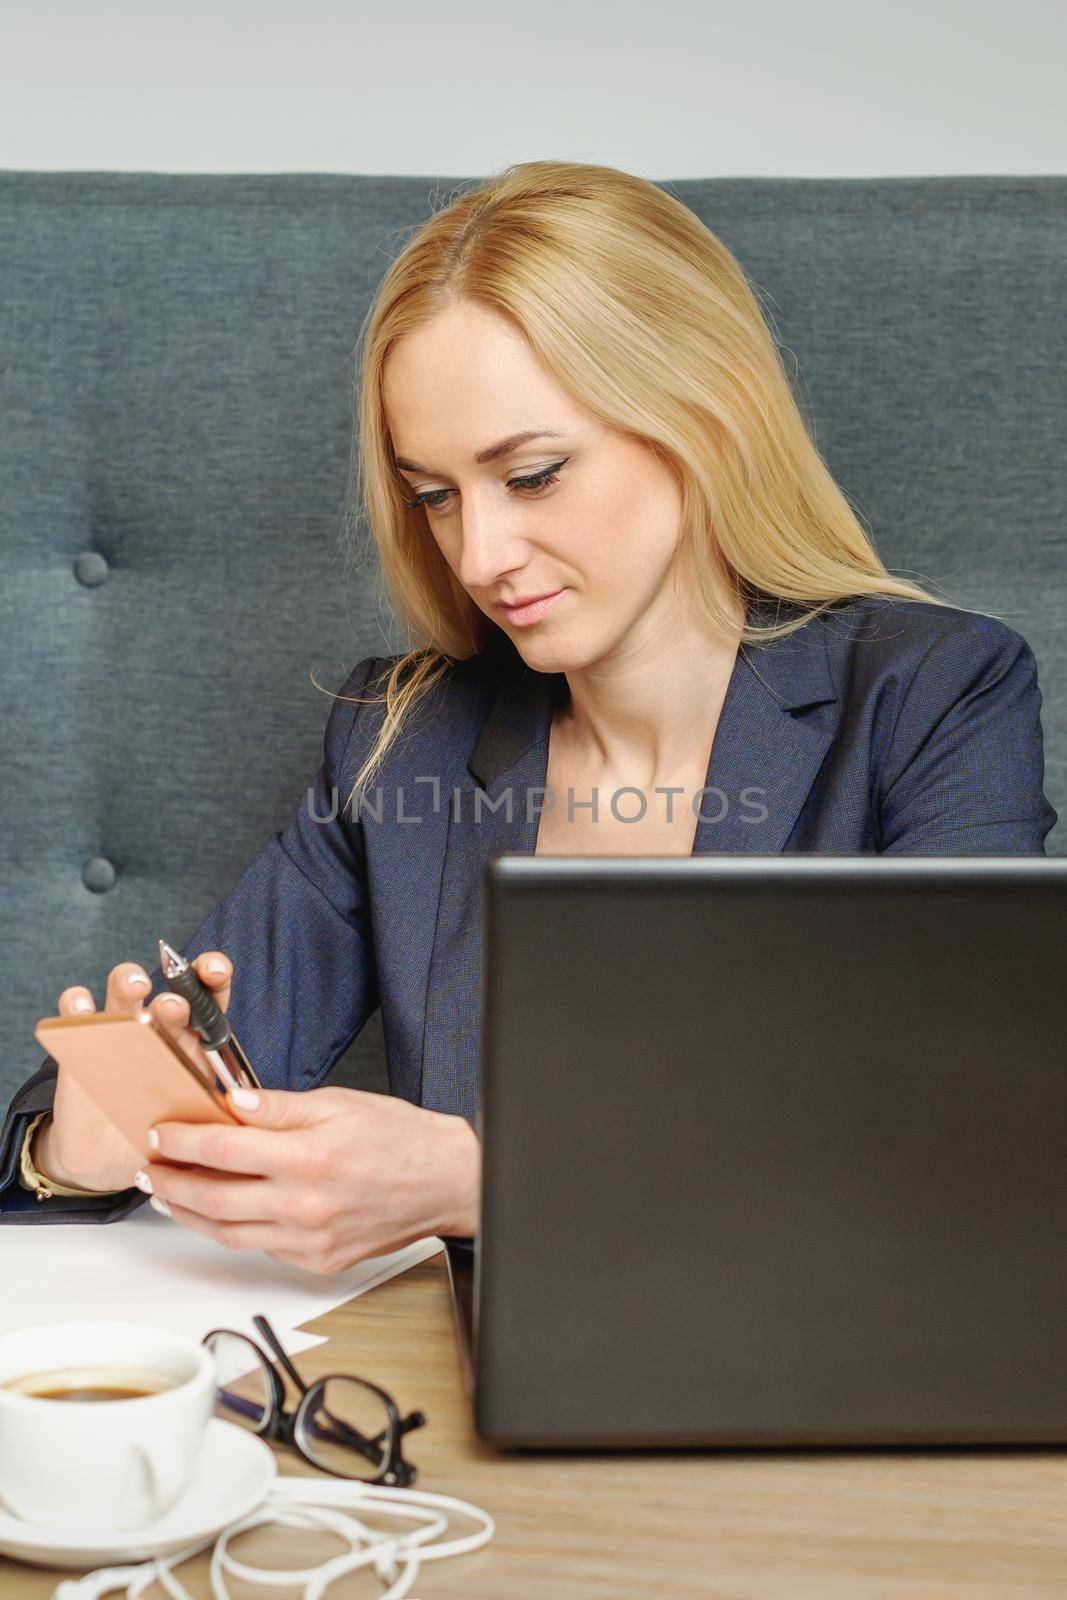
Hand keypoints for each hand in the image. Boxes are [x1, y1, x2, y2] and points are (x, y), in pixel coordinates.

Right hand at [35, 953, 233, 1192]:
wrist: (111, 1158)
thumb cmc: (161, 1133)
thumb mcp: (194, 1126)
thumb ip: (213, 1114)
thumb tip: (236, 1117)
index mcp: (194, 1040)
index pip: (209, 997)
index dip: (213, 975)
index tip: (214, 971)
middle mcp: (159, 1026)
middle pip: (169, 989)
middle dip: (175, 987)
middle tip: (174, 1005)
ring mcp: (119, 1029)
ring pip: (124, 989)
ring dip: (129, 980)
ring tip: (135, 985)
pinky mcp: (80, 1041)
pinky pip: (75, 1012)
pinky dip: (76, 1003)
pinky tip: (82, 1005)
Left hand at [140, 1085, 480, 1273]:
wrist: (445, 1181)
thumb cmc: (400, 1137)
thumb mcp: (339, 1103)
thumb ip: (280, 1106)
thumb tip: (233, 1103)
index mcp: (311, 1157)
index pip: (224, 1149)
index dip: (183, 1141)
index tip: (160, 1134)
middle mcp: (307, 1205)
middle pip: (214, 1198)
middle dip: (171, 1183)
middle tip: (150, 1170)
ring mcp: (311, 1240)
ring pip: (228, 1233)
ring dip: (190, 1214)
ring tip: (169, 1196)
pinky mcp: (317, 1261)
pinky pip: (259, 1249)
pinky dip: (230, 1231)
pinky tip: (218, 1213)